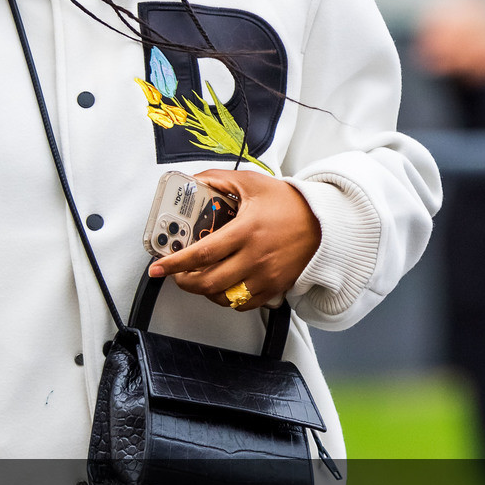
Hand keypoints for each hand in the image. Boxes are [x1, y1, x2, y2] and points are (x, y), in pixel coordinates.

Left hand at [148, 168, 321, 310]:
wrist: (325, 224)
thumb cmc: (290, 203)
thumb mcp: (253, 183)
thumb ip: (220, 179)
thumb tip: (193, 180)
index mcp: (246, 231)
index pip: (202, 253)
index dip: (175, 263)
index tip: (158, 267)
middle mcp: (255, 257)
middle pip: (209, 282)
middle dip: (185, 282)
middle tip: (176, 275)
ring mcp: (265, 276)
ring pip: (224, 298)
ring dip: (204, 292)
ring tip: (198, 280)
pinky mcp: (274, 288)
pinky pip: (242, 305)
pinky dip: (226, 300)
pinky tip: (221, 288)